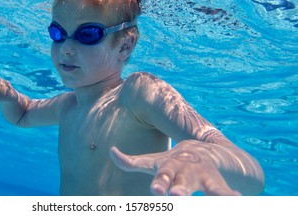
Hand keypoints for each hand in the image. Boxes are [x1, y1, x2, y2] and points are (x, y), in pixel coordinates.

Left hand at [110, 140, 240, 195]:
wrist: (202, 150)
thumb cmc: (171, 163)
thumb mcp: (152, 162)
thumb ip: (130, 161)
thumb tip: (110, 151)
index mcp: (168, 168)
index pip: (162, 175)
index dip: (160, 182)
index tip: (156, 191)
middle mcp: (185, 172)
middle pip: (183, 182)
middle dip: (180, 188)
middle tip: (177, 195)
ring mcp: (203, 176)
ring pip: (207, 187)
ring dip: (210, 194)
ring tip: (217, 200)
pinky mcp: (217, 183)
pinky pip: (223, 192)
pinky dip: (230, 196)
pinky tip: (238, 199)